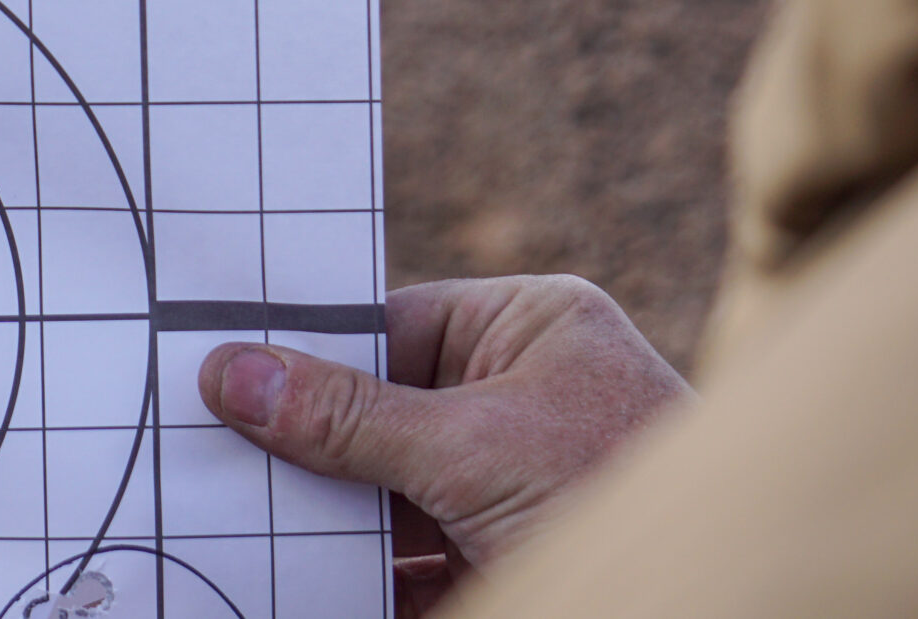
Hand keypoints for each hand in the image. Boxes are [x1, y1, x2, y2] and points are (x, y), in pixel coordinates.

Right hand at [198, 276, 690, 610]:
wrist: (716, 598)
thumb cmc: (620, 492)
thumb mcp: (469, 448)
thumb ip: (348, 418)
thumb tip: (234, 373)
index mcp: (533, 328)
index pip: (389, 325)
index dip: (304, 351)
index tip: (214, 364)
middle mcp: (524, 396)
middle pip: (379, 410)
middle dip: (300, 441)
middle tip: (201, 443)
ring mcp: (514, 484)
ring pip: (387, 492)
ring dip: (318, 514)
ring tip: (225, 510)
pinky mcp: (504, 558)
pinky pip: (409, 559)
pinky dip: (354, 574)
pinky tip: (285, 572)